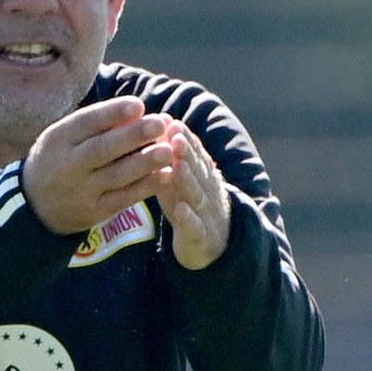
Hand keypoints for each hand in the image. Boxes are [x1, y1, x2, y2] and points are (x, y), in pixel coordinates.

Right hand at [22, 96, 180, 237]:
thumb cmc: (59, 159)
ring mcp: (81, 191)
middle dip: (133, 136)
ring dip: (145, 163)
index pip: (86, 123)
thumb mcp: (64, 137)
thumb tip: (138, 111)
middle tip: (160, 124)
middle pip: (102, 149)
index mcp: (59, 140)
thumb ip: (96, 124)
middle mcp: (68, 166)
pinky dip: (146, 187)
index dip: (113, 113)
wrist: (35, 206)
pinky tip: (166, 175)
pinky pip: (123, 199)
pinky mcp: (94, 212)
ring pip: (116, 176)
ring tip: (168, 150)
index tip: (138, 105)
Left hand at [152, 122, 253, 270]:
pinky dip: (188, 218)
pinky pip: (194, 227)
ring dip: (187, 179)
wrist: (213, 247)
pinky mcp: (201, 238)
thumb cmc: (189, 206)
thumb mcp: (179, 181)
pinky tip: (180, 209)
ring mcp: (206, 214)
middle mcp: (206, 192)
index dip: (185, 139)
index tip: (172, 123)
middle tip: (175, 136)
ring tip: (177, 165)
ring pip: (197, 195)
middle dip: (187, 153)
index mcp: (201, 176)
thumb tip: (158, 125)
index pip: (194, 154)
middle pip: (196, 170)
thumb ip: (170, 158)